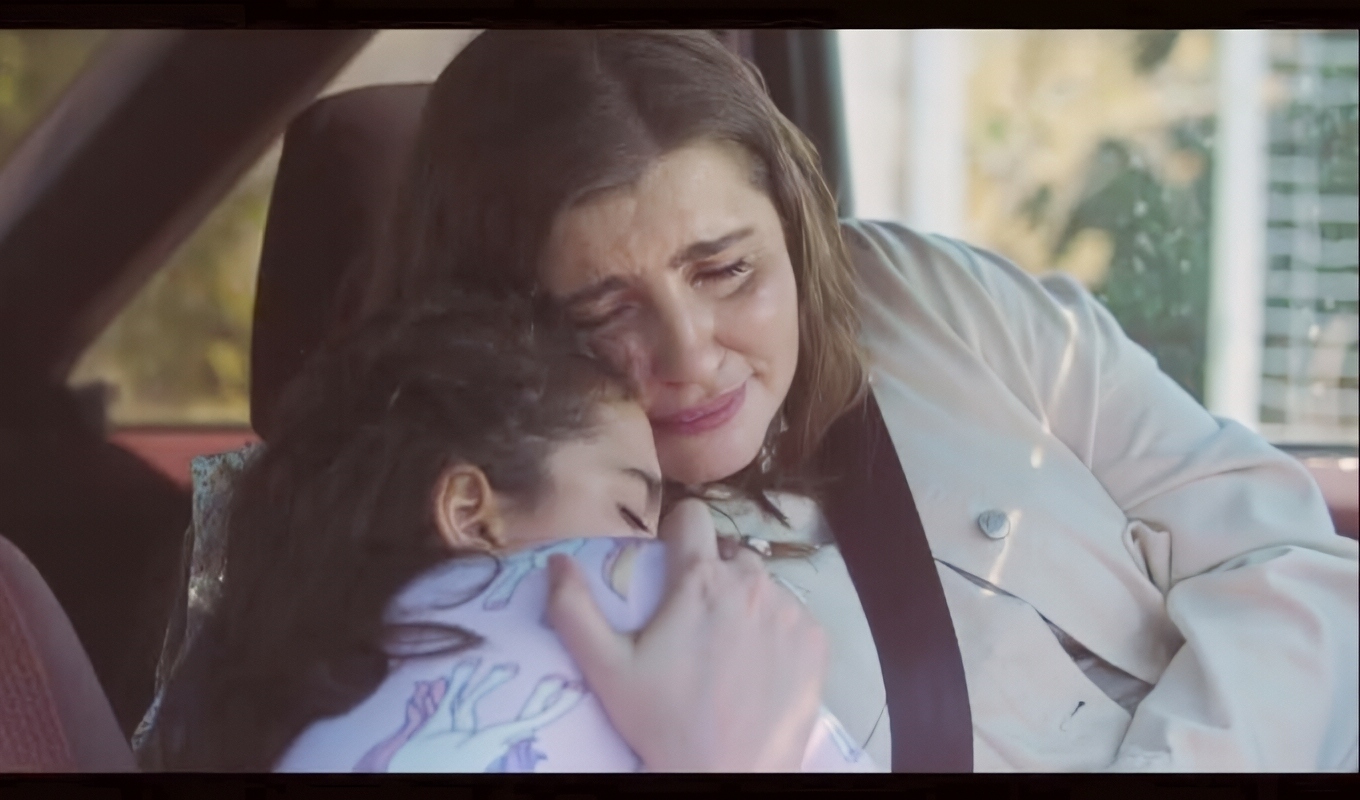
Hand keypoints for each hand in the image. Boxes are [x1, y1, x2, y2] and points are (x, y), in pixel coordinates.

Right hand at [546, 498, 826, 771]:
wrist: (727, 776)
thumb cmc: (662, 722)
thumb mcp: (605, 669)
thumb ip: (573, 608)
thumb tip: (556, 561)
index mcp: (699, 579)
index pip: (691, 516)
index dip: (677, 535)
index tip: (670, 563)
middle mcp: (751, 583)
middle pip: (728, 555)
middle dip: (711, 576)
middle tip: (694, 624)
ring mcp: (789, 610)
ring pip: (762, 585)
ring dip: (744, 603)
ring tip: (727, 650)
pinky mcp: (815, 639)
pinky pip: (792, 615)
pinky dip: (776, 631)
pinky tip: (758, 666)